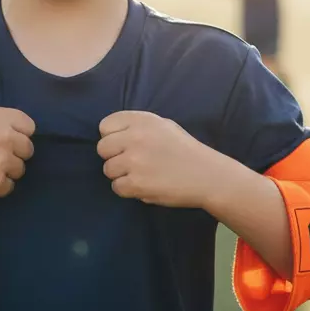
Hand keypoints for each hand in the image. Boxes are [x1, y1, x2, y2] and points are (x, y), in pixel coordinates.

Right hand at [0, 106, 33, 199]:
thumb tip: (7, 126)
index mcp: (0, 117)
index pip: (29, 126)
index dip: (19, 135)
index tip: (8, 141)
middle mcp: (6, 137)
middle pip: (27, 150)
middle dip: (14, 154)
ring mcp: (2, 161)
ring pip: (19, 170)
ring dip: (6, 171)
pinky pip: (8, 187)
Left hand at [97, 111, 216, 208]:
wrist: (207, 175)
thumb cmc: (185, 150)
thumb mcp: (163, 126)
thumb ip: (137, 127)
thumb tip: (111, 134)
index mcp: (141, 120)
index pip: (105, 126)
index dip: (113, 137)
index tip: (125, 145)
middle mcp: (135, 137)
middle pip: (102, 148)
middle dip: (114, 157)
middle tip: (133, 163)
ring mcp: (134, 161)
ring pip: (108, 169)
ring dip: (121, 175)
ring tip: (142, 175)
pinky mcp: (136, 183)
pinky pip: (117, 187)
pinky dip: (128, 190)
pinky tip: (145, 186)